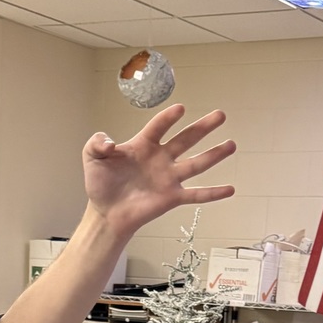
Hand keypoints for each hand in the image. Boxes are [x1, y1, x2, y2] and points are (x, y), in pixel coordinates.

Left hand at [82, 105, 235, 240]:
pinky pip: (196, 195)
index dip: (168, 118)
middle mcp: (160, 158)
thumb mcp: (91, 156)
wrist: (105, 213)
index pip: (159, 127)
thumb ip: (97, 143)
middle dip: (203, 127)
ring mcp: (168, 178)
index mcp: (143, 145)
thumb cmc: (100, 184)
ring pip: (196, 164)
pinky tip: (230, 189)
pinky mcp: (172, 198)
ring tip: (232, 144)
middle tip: (220, 114)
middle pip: (186, 139)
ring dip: (215, 155)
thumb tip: (110, 143)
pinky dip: (213, 193)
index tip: (180, 109)